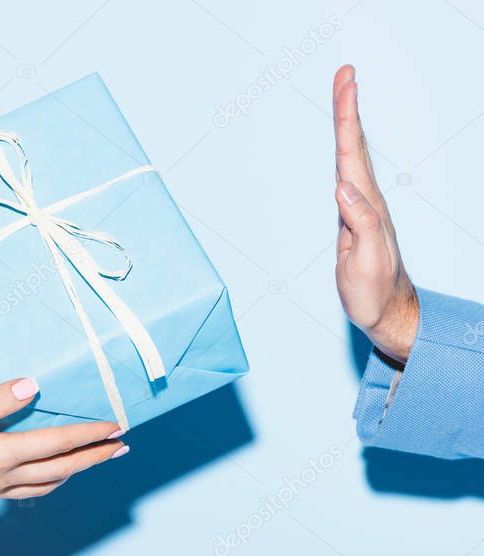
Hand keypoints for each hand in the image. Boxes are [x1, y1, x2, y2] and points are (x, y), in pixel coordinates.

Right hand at [0, 378, 126, 532]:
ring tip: (93, 459)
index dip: (89, 435)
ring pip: (47, 483)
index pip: (55, 444)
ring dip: (75, 471)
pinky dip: (49, 480)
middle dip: (94, 457)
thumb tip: (31, 386)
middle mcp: (2, 478)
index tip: (117, 427)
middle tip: (122, 447)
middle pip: (61, 469)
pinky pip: (28, 490)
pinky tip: (46, 473)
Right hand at [332, 64, 418, 362]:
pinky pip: (345, 172)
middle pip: (353, 145)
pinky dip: (342, 150)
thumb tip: (343, 187)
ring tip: (343, 95)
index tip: (346, 85)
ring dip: (346, 123)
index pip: (353, 153)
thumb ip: (361, 222)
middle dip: (348, 107)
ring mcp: (359, 206)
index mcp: (366, 204)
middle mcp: (364, 199)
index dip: (348, 117)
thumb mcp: (368, 260)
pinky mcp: (351, 215)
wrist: (384, 310)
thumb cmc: (374, 290)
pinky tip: (340, 143)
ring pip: (350, 155)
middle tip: (345, 75)